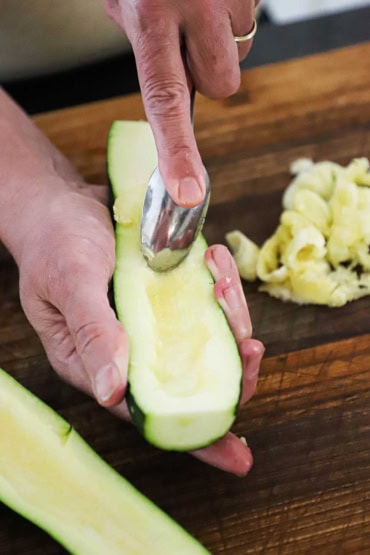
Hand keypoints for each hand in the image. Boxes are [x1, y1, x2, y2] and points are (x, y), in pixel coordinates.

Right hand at [19, 182, 262, 475]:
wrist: (62, 201)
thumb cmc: (55, 242)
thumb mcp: (71, 283)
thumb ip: (93, 333)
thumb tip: (111, 393)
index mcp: (95, 362)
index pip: (149, 412)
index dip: (194, 434)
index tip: (238, 456)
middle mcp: (128, 350)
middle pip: (189, 380)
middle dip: (228, 370)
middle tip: (252, 348)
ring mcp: (151, 322)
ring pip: (205, 340)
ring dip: (228, 317)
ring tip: (225, 283)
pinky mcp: (167, 296)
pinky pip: (204, 303)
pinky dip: (219, 288)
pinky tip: (218, 264)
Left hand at [103, 0, 258, 206]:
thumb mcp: (125, 2)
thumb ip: (144, 43)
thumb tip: (163, 81)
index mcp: (150, 14)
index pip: (165, 101)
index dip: (177, 153)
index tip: (187, 194)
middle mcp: (193, 7)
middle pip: (221, 85)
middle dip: (208, 75)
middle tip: (187, 40)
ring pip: (237, 58)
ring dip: (219, 43)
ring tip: (196, 7)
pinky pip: (248, 24)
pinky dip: (231, 18)